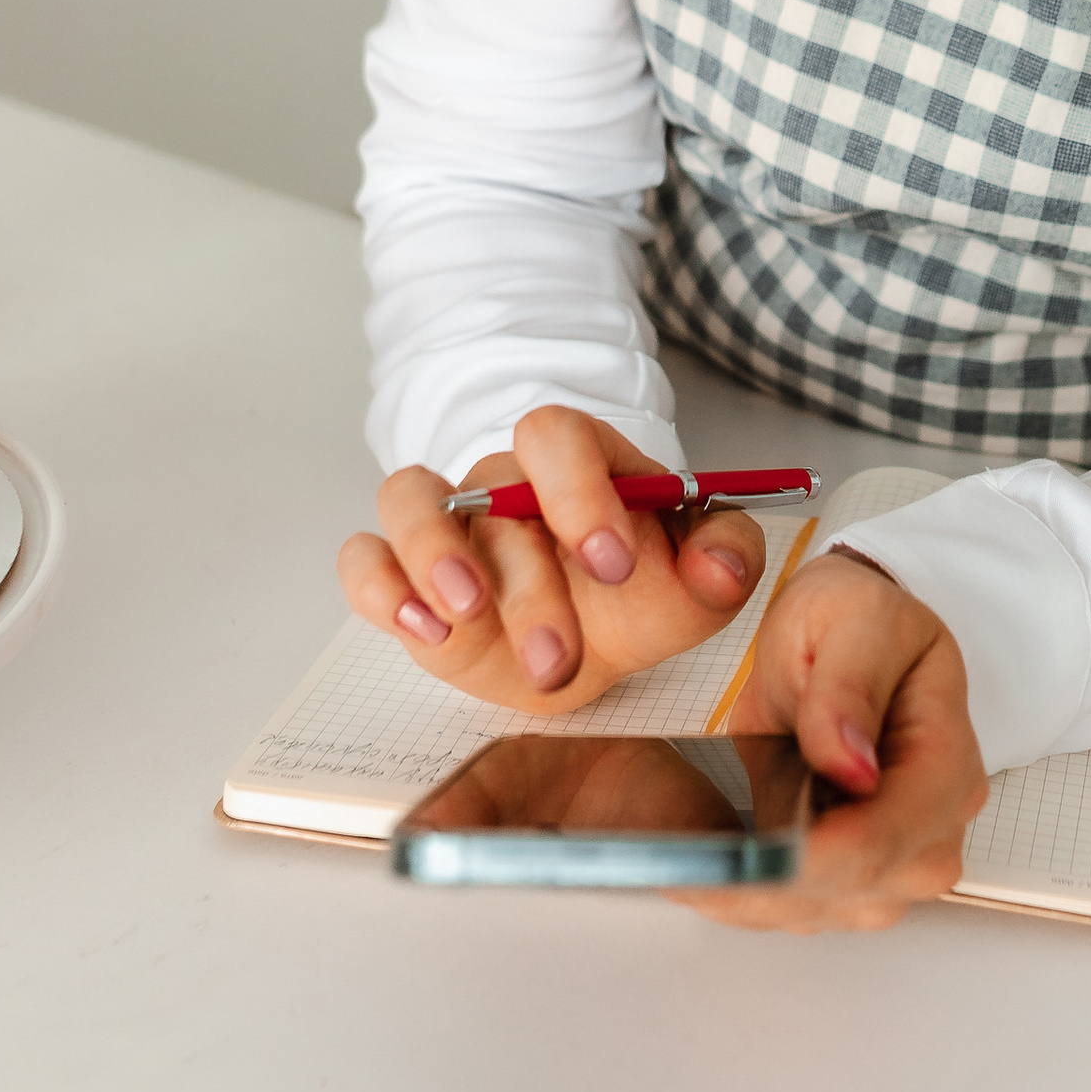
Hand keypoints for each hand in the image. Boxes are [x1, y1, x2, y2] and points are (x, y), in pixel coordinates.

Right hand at [336, 406, 764, 710]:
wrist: (583, 641)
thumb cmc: (632, 596)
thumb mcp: (694, 585)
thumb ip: (726, 560)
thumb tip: (724, 560)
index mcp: (578, 463)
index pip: (560, 435)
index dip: (580, 490)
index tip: (614, 563)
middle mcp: (505, 483)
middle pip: (495, 489)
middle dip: (529, 583)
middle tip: (558, 656)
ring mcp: (448, 525)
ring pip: (410, 499)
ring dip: (435, 555)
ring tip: (468, 616)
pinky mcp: (404, 578)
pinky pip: (364, 559)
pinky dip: (381, 588)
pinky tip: (421, 630)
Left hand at [686, 550, 986, 932]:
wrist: (841, 636)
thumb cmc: (857, 620)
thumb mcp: (853, 617)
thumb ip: (850, 686)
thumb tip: (850, 762)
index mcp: (945, 755)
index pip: (891, 835)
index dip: (819, 854)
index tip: (751, 853)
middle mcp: (932, 821)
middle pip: (863, 889)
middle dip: (778, 882)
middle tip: (698, 862)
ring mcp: (894, 854)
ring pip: (827, 910)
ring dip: (757, 896)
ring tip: (691, 864)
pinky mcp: (850, 869)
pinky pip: (799, 905)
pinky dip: (747, 894)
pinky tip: (702, 869)